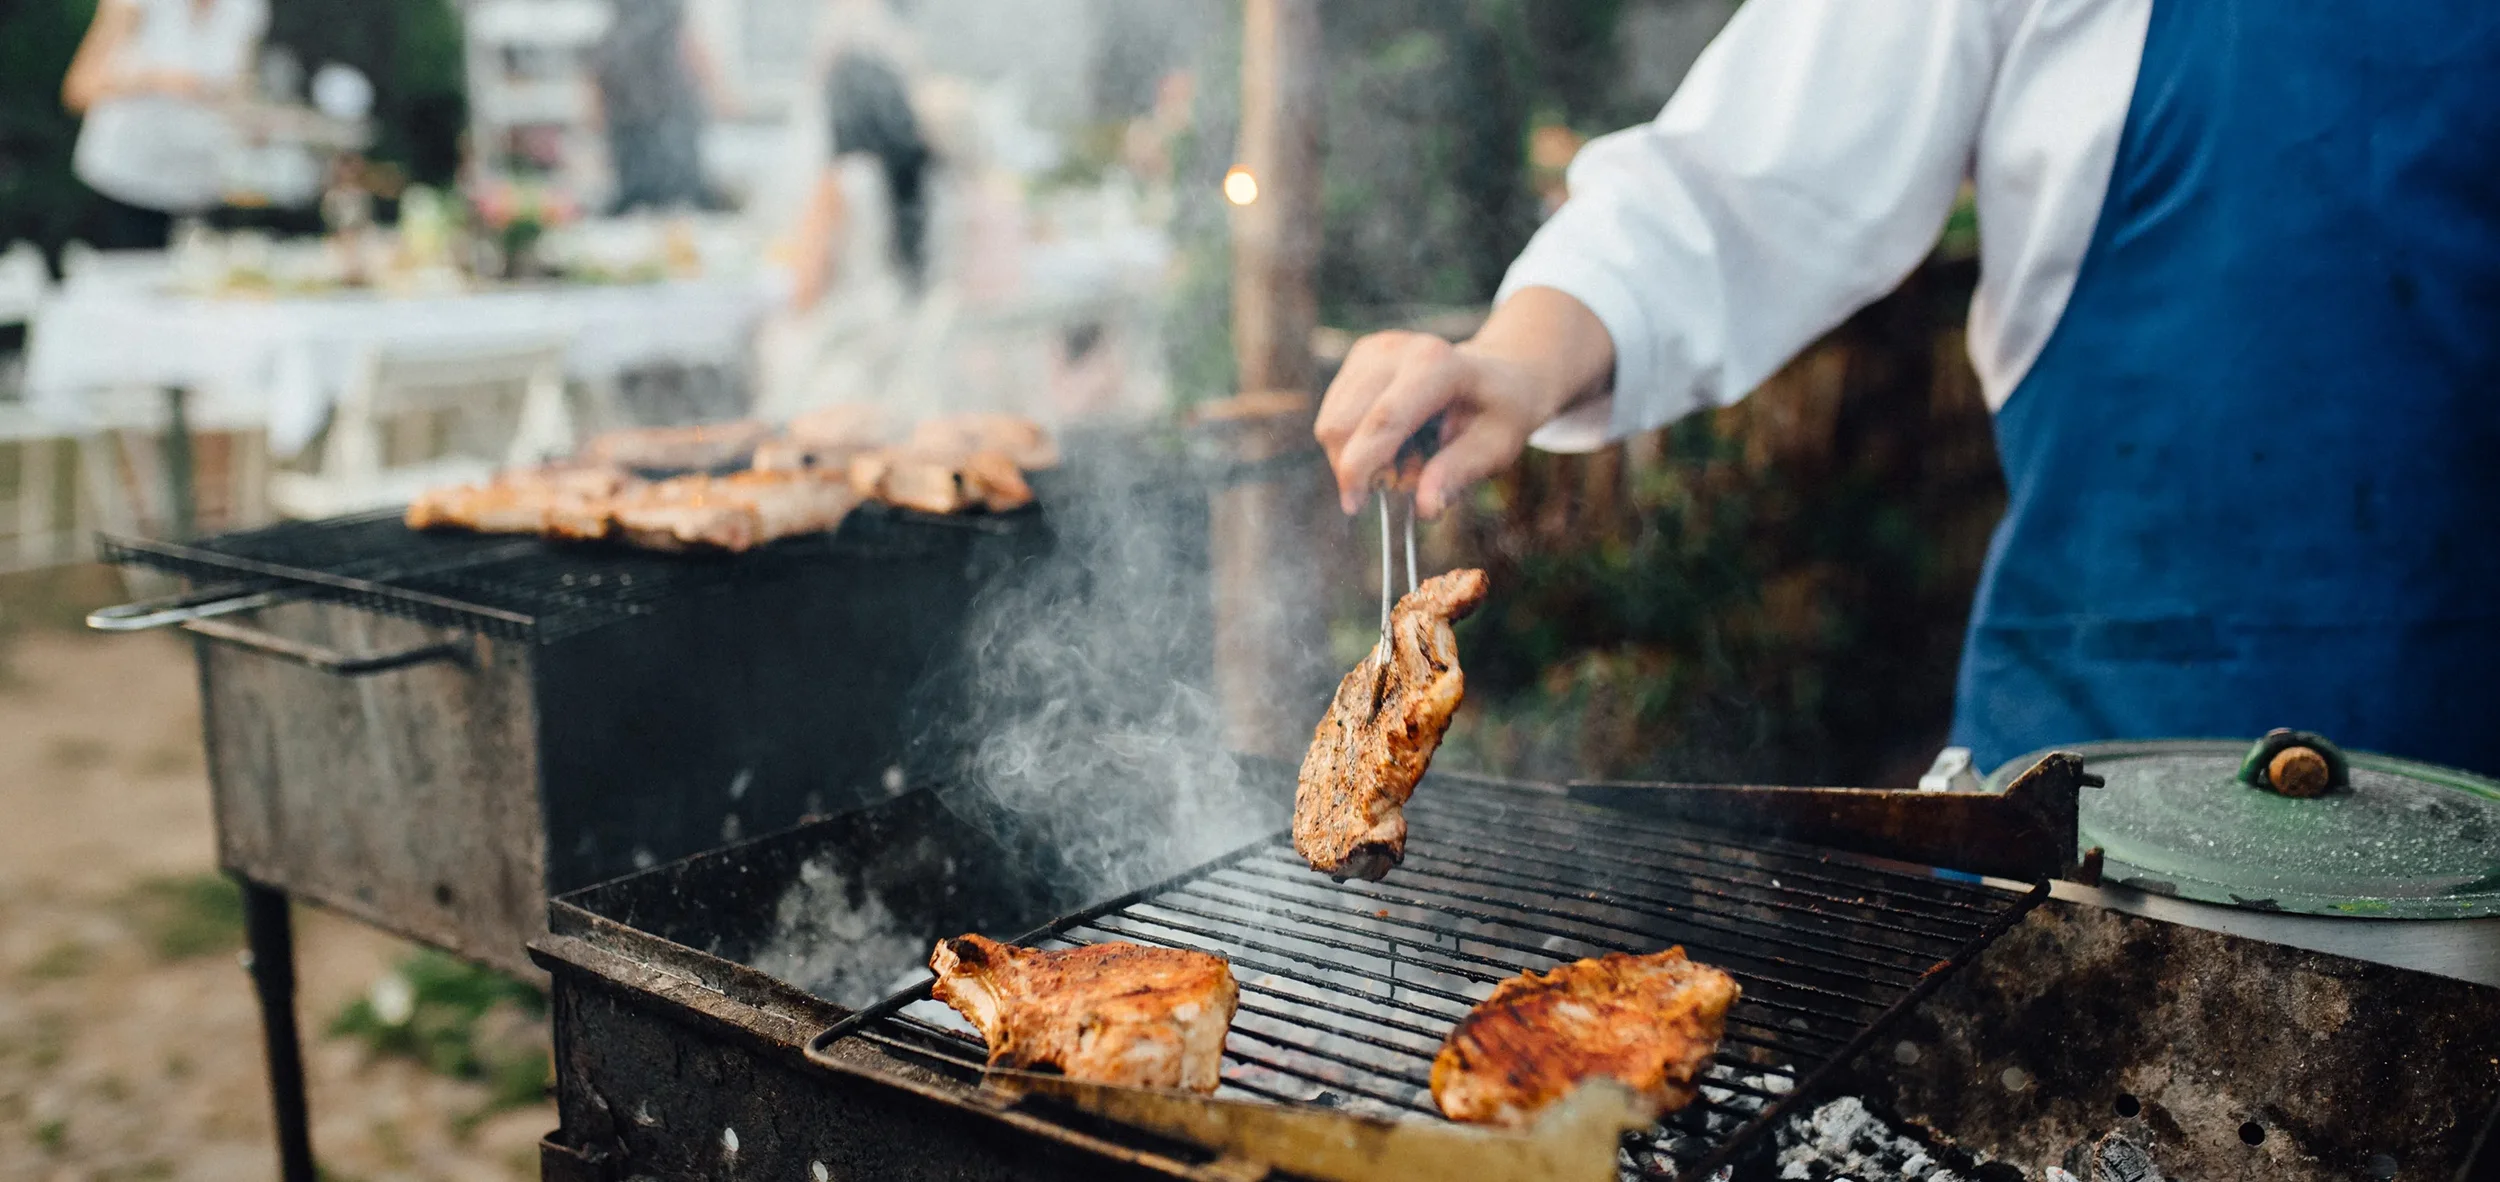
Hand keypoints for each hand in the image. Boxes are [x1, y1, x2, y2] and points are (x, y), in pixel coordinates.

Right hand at [1313, 287, 1615, 517]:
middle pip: (1345, 424)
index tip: (1354, 506)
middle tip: (1405, 480)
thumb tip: (1426, 508)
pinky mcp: (1357, 359)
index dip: (1362, 466)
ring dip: (1360, 458)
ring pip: (1331, 423)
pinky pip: (1333, 417)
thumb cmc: (1498, 414)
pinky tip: (1393, 440)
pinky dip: (1356, 444)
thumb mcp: (1495, 447)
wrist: (1494, 376)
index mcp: (1437, 365)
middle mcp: (1396, 349)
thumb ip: (1458, 473)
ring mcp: (1372, 351)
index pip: (1384, 419)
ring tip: (1408, 456)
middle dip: (1361, 468)